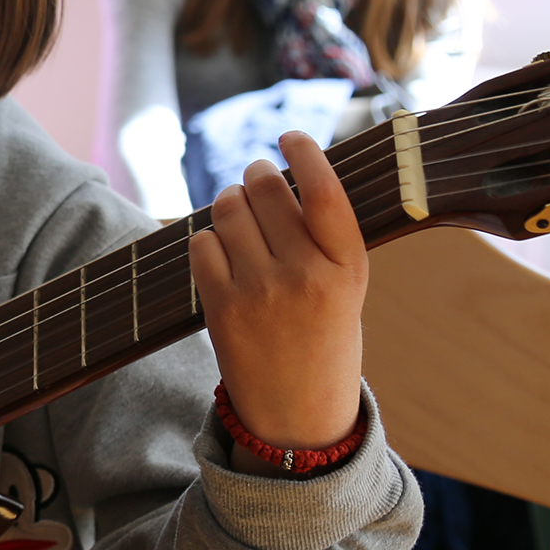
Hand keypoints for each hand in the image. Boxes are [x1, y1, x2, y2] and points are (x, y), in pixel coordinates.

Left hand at [189, 131, 366, 459]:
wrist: (298, 413)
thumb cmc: (325, 336)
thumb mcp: (347, 286)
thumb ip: (322, 235)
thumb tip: (286, 173)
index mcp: (348, 266)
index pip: (324, 190)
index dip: (304, 153)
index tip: (290, 136)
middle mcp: (306, 274)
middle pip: (266, 189)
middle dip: (257, 176)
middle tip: (257, 180)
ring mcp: (260, 291)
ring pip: (228, 209)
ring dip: (230, 203)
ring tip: (241, 218)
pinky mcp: (221, 307)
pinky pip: (201, 243)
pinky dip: (208, 239)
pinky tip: (222, 252)